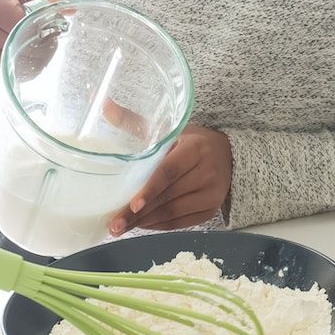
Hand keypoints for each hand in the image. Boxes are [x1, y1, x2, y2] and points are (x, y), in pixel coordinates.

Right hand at [0, 0, 68, 78]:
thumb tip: (70, 10)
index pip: (27, 31)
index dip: (44, 32)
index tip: (51, 26)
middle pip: (21, 51)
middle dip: (40, 48)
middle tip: (46, 37)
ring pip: (14, 66)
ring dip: (30, 60)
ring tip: (33, 43)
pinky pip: (4, 76)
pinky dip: (17, 70)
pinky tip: (21, 54)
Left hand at [109, 126, 231, 233]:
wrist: (228, 155)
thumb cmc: (191, 141)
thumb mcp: (170, 128)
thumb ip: (136, 121)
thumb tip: (106, 107)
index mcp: (195, 149)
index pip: (169, 171)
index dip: (150, 189)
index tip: (132, 204)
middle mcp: (207, 172)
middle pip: (168, 196)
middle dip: (138, 213)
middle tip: (114, 224)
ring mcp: (211, 194)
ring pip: (173, 212)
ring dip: (146, 222)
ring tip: (122, 227)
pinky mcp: (210, 209)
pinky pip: (180, 223)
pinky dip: (159, 225)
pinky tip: (142, 225)